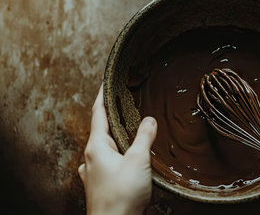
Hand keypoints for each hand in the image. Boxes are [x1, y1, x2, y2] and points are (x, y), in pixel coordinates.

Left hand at [78, 86, 156, 214]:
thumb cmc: (122, 196)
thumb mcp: (138, 161)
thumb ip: (144, 137)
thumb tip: (149, 120)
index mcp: (96, 147)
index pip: (98, 113)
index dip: (103, 96)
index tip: (106, 83)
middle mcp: (90, 158)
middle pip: (101, 130)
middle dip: (114, 118)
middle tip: (126, 105)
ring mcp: (93, 173)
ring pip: (105, 148)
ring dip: (116, 138)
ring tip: (130, 132)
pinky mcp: (100, 185)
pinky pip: (107, 163)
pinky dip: (117, 155)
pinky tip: (126, 160)